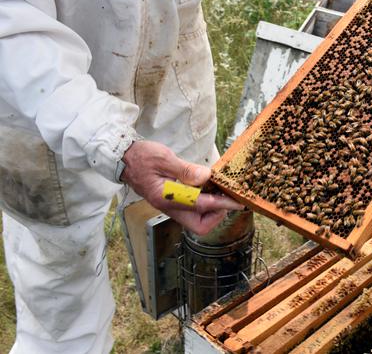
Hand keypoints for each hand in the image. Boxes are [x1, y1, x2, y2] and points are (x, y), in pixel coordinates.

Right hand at [121, 141, 243, 234]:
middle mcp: (168, 207)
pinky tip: (208, 187)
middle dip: (216, 215)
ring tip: (219, 190)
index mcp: (166, 198)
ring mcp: (170, 207)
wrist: (123, 159)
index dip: (222, 204)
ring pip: (196, 220)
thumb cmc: (141, 157)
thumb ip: (185, 169)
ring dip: (211, 210)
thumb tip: (206, 177)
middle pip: (199, 225)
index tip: (238, 202)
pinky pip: (191, 211)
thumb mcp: (163, 158)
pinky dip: (204, 203)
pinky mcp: (171, 202)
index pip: (200, 206)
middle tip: (225, 197)